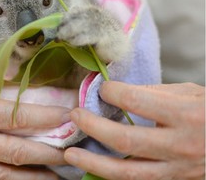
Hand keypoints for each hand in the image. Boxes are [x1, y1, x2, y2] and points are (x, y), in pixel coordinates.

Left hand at [64, 81, 204, 179]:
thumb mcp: (190, 94)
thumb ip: (153, 92)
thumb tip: (116, 91)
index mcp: (186, 115)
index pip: (137, 102)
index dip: (112, 93)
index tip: (101, 89)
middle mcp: (180, 146)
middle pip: (125, 140)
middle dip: (93, 127)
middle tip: (75, 115)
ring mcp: (176, 170)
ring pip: (127, 173)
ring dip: (93, 163)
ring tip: (70, 154)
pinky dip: (112, 177)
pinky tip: (94, 168)